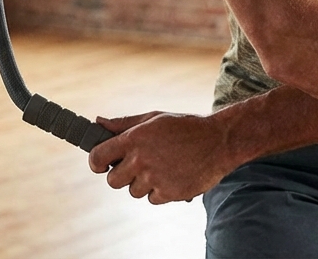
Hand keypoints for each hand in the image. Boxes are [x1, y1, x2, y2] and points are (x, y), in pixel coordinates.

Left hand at [87, 111, 240, 203]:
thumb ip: (124, 123)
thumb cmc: (187, 127)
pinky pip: (152, 198)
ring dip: (143, 183)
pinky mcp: (169, 192)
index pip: (98, 156)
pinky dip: (160, 191)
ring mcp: (155, 177)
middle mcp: (141, 159)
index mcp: (135, 138)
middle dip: (121, 175)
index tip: (101, 164)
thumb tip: (98, 123)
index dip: (96, 162)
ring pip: (133, 191)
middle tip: (137, 167)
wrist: (220, 141)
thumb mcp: (155, 118)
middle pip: (112, 180)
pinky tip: (173, 175)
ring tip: (162, 167)